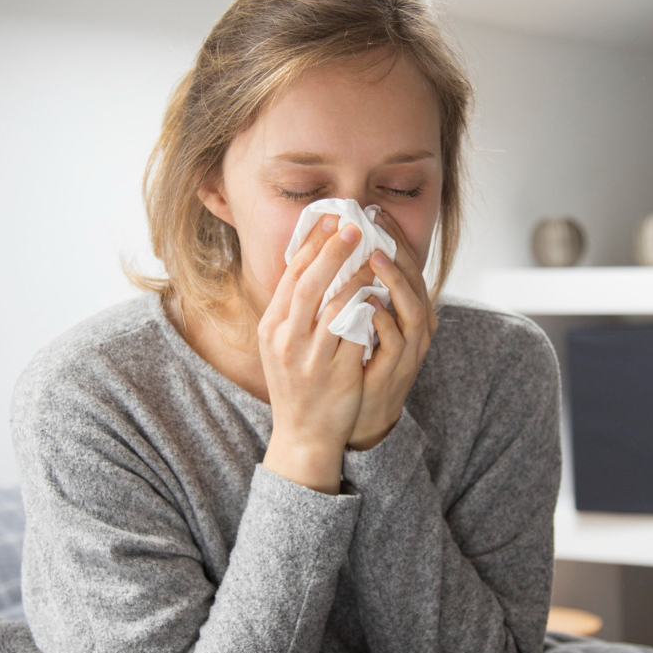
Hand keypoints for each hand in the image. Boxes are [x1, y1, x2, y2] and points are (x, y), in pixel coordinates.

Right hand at [259, 214, 382, 493]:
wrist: (303, 434)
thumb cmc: (298, 385)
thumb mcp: (283, 345)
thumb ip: (294, 309)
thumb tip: (313, 263)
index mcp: (272, 328)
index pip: (291, 276)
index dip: (312, 245)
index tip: (331, 219)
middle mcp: (286, 340)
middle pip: (309, 285)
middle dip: (332, 252)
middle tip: (355, 227)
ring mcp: (311, 358)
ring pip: (334, 307)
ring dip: (356, 277)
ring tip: (374, 258)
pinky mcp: (337, 373)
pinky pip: (356, 334)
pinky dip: (369, 310)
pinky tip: (381, 294)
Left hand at [348, 208, 438, 450]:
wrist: (357, 415)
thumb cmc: (356, 362)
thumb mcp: (359, 320)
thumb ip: (356, 289)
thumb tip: (336, 249)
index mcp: (407, 310)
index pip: (406, 266)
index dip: (393, 238)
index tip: (374, 213)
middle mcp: (416, 327)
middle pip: (416, 281)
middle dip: (398, 252)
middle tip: (376, 227)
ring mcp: (409, 350)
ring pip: (413, 310)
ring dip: (395, 283)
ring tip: (375, 258)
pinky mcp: (396, 371)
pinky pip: (396, 342)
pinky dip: (383, 321)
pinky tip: (367, 304)